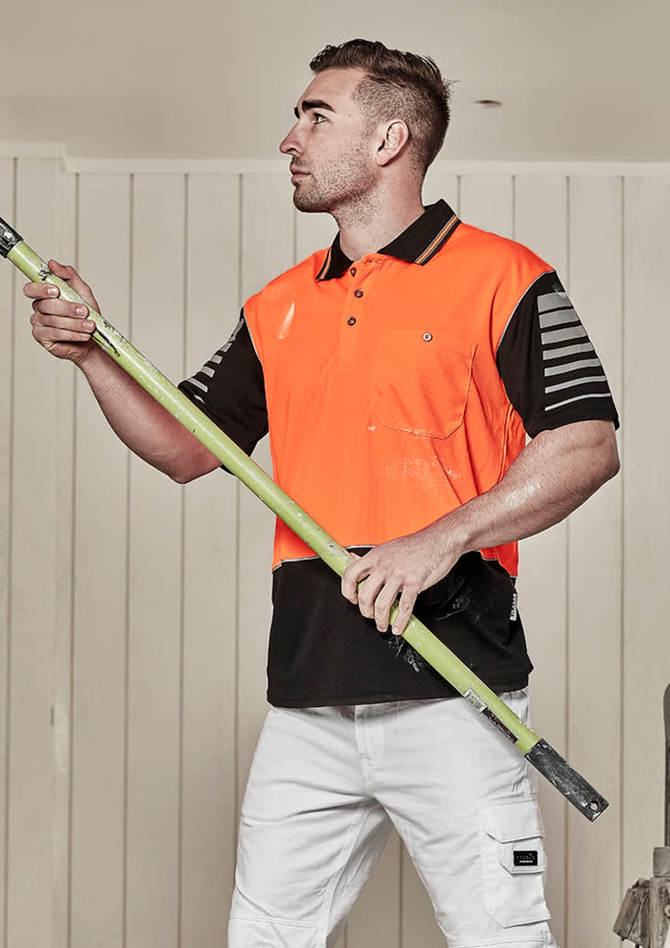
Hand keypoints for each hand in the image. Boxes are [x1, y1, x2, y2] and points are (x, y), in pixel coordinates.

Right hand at [25, 260, 100, 364]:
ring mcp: (39, 323)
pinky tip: (83, 335)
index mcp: (44, 294)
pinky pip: (55, 334)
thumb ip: (69, 275)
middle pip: (46, 305)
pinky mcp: (42, 338)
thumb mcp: (82, 291)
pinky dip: (72, 334)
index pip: (31, 288)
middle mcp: (39, 308)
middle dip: (68, 308)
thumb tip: (52, 264)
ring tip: (90, 326)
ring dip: (75, 323)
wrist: (94, 339)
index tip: (56, 290)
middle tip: (84, 311)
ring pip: (53, 321)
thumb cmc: (86, 315)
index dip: (41, 289)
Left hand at [341, 523, 462, 636]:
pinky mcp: (415, 582)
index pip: (350, 574)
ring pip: (382, 604)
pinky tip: (398, 626)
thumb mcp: (388, 548)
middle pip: (365, 594)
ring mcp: (399, 574)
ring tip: (383, 625)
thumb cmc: (416, 545)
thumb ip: (371, 559)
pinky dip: (400, 621)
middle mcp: (384, 565)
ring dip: (380, 620)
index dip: (347, 590)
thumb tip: (353, 559)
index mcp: (375, 556)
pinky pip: (404, 607)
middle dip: (366, 611)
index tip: (353, 599)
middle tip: (370, 616)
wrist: (440, 540)